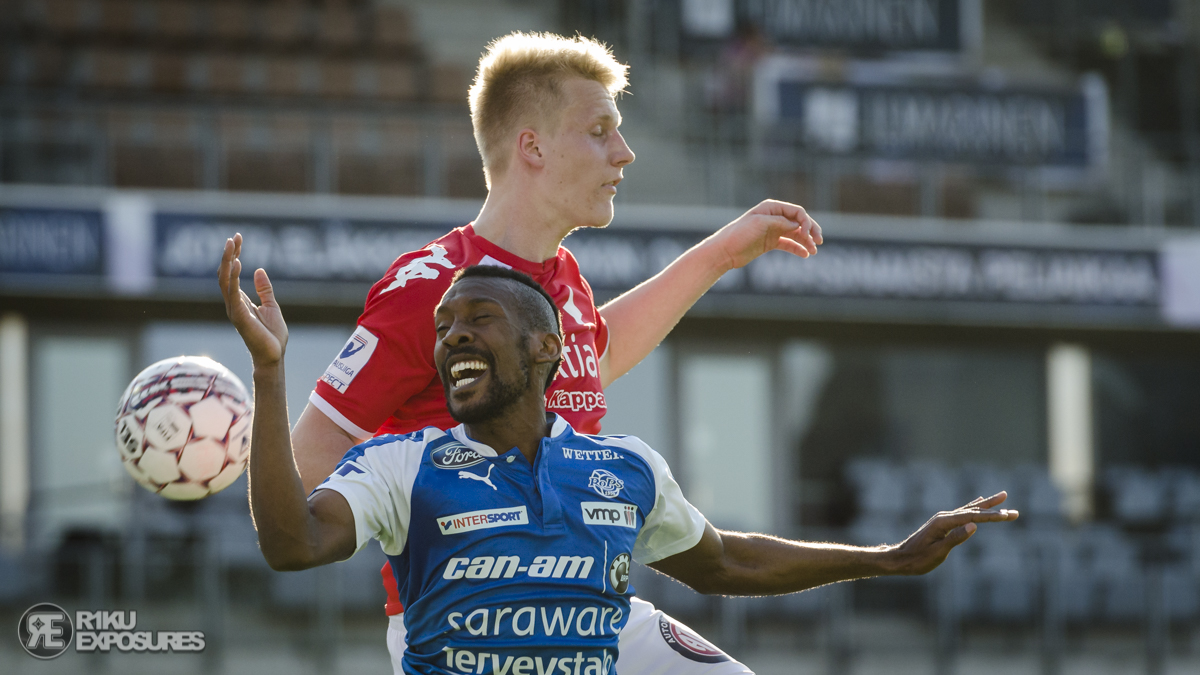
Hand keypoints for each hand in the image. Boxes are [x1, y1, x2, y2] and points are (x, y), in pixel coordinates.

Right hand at [218, 233, 287, 366]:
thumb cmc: (272, 335)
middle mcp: (233, 303)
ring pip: (225, 281)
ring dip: (228, 261)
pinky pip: (233, 293)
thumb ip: (264, 289)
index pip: (232, 273)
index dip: (234, 255)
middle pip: (225, 274)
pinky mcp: (240, 316)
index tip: (238, 238)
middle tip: (234, 237)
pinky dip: (233, 278)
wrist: (274, 356)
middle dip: (228, 254)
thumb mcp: (272, 306)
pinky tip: (238, 263)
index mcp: (239, 300)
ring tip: (232, 244)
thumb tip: (259, 270)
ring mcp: (234, 310)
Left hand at [708, 199, 822, 270]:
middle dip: (811, 231)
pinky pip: (788, 244)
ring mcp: (773, 230)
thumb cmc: (739, 234)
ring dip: (806, 241)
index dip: (806, 222)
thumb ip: (780, 223)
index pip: (796, 212)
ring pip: (795, 234)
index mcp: (771, 208)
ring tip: (813, 251)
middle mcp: (774, 217)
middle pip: (799, 222)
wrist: (724, 251)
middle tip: (819, 242)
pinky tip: (805, 255)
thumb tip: (799, 226)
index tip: (807, 235)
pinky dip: (797, 249)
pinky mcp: (770, 242)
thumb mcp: (760, 224)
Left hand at [886, 492, 1018, 575]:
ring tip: (1003, 496)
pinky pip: (963, 512)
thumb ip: (955, 538)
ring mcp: (943, 519)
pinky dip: (974, 507)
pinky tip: (979, 501)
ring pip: (970, 509)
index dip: (993, 517)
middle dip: (995, 510)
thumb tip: (974, 526)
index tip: (1009, 515)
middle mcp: (944, 517)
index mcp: (944, 522)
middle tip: (1015, 511)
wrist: (900, 558)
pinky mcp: (942, 523)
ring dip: (987, 505)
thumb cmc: (918, 559)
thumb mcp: (938, 552)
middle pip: (974, 511)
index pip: (974, 517)